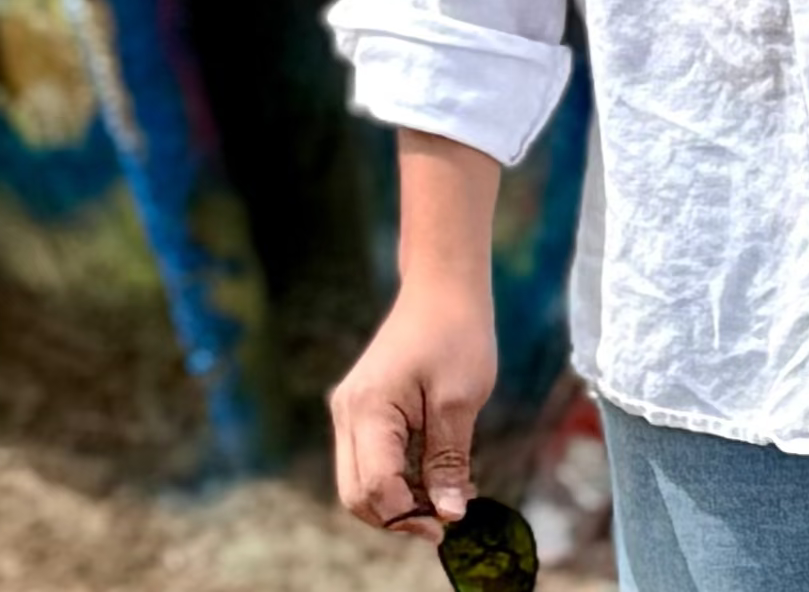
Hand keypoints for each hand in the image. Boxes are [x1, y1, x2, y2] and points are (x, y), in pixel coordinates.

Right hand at [330, 284, 497, 544]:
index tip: (448, 524)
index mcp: (368, 409)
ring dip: (397, 500)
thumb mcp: (461, 399)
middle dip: (398, 516)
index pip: (375, 487)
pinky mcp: (360, 409)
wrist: (442, 284)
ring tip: (446, 496)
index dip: (409, 517)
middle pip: (357, 494)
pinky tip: (433, 474)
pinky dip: (395, 478)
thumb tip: (448, 514)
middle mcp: (347, 413)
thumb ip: (448, 461)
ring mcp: (349, 411)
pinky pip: (367, 460)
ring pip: (359, 482)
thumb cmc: (456, 332)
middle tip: (445, 517)